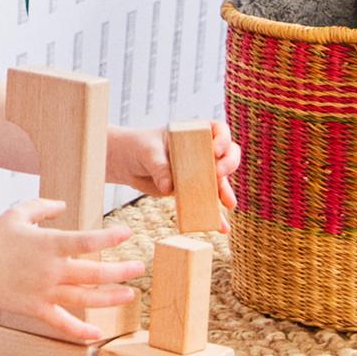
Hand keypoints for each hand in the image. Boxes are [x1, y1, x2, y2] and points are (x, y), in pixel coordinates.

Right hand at [0, 197, 142, 343]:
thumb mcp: (17, 213)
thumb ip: (43, 206)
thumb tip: (64, 205)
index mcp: (48, 244)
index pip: (87, 241)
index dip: (110, 238)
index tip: (128, 233)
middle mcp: (51, 270)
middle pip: (94, 274)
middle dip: (121, 271)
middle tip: (139, 268)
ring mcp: (45, 292)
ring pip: (85, 299)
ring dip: (111, 298)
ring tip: (130, 294)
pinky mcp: (36, 309)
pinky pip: (63, 323)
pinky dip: (81, 331)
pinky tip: (97, 333)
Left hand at [109, 120, 243, 213]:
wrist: (127, 163)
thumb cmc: (138, 148)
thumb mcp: (148, 152)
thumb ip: (159, 167)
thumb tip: (168, 186)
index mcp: (194, 132)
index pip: (218, 130)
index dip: (223, 139)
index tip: (215, 150)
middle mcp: (201, 150)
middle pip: (226, 155)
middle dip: (228, 165)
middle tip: (219, 174)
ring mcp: (199, 170)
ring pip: (220, 180)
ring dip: (226, 192)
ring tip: (229, 204)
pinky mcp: (193, 189)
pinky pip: (207, 200)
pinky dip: (214, 213)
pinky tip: (220, 226)